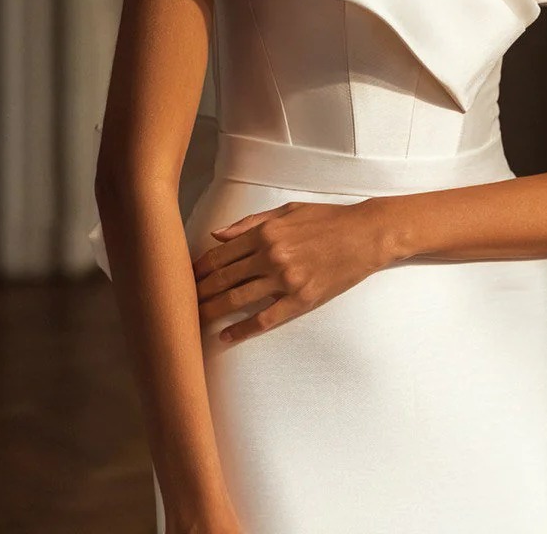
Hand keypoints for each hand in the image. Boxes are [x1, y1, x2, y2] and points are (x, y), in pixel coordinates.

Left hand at [191, 198, 390, 342]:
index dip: (199, 268)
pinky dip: (241, 330)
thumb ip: (250, 223)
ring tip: (195, 320)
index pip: (220, 254)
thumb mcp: (287, 211)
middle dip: (199, 291)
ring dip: (212, 311)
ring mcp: (285, 280)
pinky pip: (264, 319)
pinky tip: (225, 336)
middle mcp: (271, 255)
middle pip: (223, 278)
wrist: (365, 235)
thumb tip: (217, 234)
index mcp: (266, 232)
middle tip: (181, 303)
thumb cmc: (327, 219)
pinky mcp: (300, 300)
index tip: (185, 278)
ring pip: (237, 300)